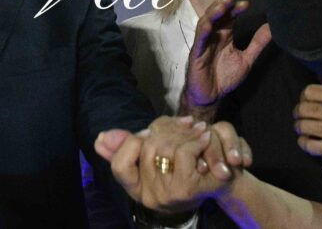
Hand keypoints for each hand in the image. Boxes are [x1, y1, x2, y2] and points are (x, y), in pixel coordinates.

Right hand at [97, 117, 250, 213]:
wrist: (221, 189)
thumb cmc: (184, 171)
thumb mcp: (154, 159)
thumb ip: (125, 148)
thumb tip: (100, 137)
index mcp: (136, 190)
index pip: (120, 165)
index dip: (130, 144)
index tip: (147, 132)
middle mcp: (148, 197)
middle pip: (145, 149)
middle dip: (164, 131)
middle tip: (183, 123)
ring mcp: (166, 195)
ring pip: (165, 148)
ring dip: (183, 132)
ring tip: (196, 127)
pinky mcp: (186, 189)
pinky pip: (183, 154)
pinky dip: (195, 140)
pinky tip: (203, 136)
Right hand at [184, 0, 271, 111]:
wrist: (212, 96)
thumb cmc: (226, 77)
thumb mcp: (247, 59)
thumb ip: (257, 43)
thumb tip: (271, 27)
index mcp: (225, 36)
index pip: (230, 18)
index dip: (236, 10)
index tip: (247, 4)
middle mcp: (213, 36)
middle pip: (216, 16)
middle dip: (223, 6)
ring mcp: (204, 44)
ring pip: (205, 23)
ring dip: (212, 14)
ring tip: (221, 6)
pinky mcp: (196, 54)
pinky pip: (199, 41)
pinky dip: (203, 32)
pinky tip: (209, 25)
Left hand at [294, 84, 321, 156]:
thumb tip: (319, 77)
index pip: (310, 91)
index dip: (304, 97)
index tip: (305, 102)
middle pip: (304, 109)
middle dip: (298, 113)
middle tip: (300, 117)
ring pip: (304, 126)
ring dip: (300, 127)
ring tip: (303, 129)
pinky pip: (310, 145)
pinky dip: (304, 143)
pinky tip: (308, 142)